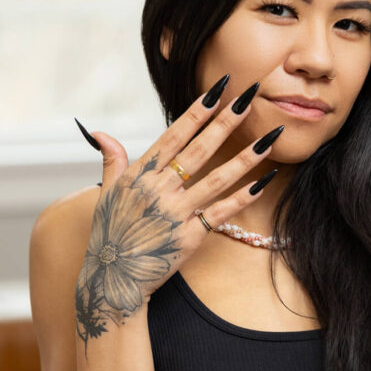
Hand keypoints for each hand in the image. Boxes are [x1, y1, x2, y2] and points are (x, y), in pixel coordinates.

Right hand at [74, 75, 282, 346]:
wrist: (113, 279)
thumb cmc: (109, 236)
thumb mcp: (104, 194)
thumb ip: (111, 161)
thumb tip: (100, 132)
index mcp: (140, 175)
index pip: (174, 135)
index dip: (197, 112)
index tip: (217, 91)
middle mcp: (159, 190)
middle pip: (199, 150)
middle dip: (226, 122)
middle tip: (249, 99)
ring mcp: (176, 213)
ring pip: (217, 178)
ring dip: (246, 157)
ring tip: (270, 139)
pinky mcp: (191, 236)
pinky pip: (222, 212)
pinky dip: (243, 196)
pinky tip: (264, 181)